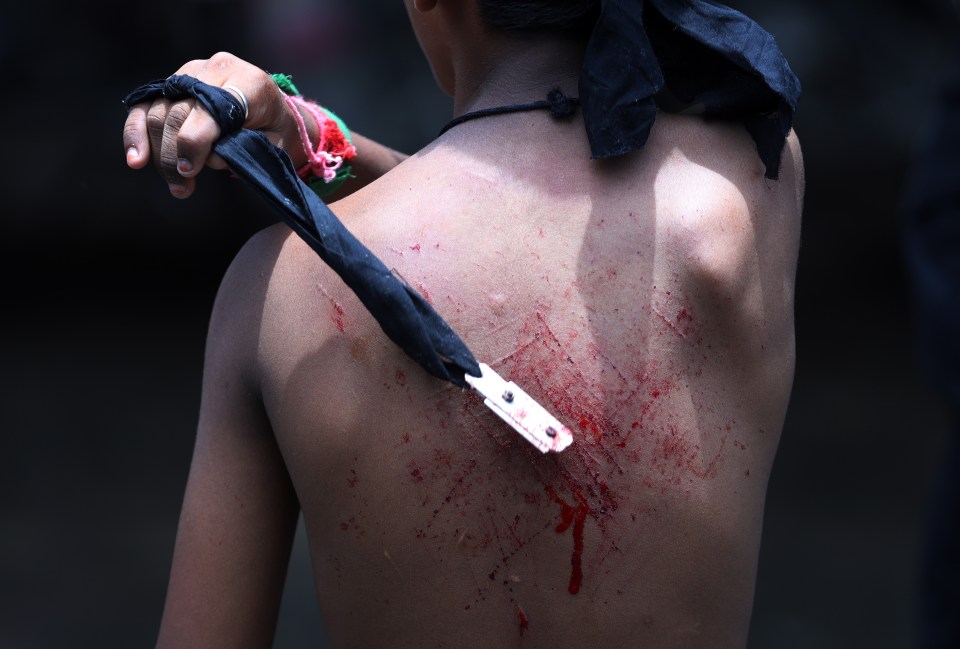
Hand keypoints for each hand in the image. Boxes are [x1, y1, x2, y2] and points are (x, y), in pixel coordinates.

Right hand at [123, 52, 302, 198]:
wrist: (272, 108)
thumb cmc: (276, 130)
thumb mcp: (275, 143)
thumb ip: (246, 148)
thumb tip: (212, 158)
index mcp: (249, 82)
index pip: (211, 109)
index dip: (195, 141)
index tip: (189, 171)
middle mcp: (216, 70)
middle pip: (180, 113)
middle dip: (176, 156)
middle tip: (182, 187)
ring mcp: (190, 73)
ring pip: (160, 113)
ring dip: (161, 155)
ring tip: (177, 186)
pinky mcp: (172, 83)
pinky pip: (145, 106)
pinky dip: (136, 134)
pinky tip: (136, 161)